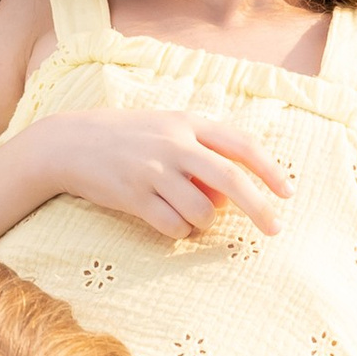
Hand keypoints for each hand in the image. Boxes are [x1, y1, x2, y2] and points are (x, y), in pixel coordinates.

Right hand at [36, 104, 293, 239]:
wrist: (68, 143)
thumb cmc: (126, 137)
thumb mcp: (166, 128)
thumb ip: (202, 150)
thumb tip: (232, 194)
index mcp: (187, 123)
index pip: (241, 145)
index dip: (269, 170)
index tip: (288, 193)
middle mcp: (173, 145)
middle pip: (231, 180)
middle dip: (259, 208)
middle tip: (275, 229)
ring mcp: (152, 171)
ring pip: (202, 211)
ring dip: (204, 223)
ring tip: (191, 218)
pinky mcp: (133, 196)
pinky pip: (173, 226)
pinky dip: (179, 231)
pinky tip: (169, 223)